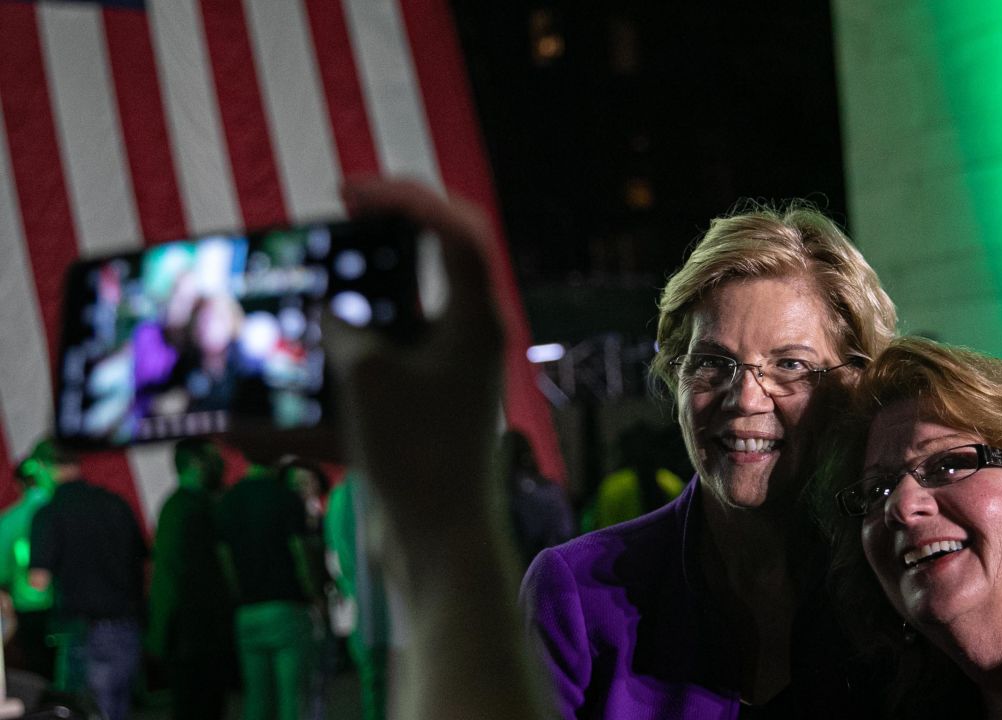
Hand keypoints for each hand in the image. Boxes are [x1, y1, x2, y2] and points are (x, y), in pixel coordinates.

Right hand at [324, 178, 505, 538]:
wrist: (438, 542)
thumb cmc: (414, 453)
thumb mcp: (367, 375)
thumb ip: (343, 326)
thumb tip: (327, 309)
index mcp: (477, 319)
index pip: (456, 230)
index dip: (407, 197)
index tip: (349, 191)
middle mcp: (471, 340)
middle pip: (435, 266)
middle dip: (383, 241)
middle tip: (338, 224)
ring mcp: (450, 376)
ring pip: (404, 317)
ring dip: (357, 304)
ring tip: (311, 293)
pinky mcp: (427, 409)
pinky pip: (384, 369)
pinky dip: (345, 364)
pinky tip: (299, 374)